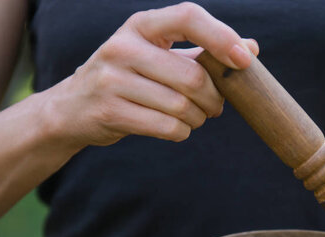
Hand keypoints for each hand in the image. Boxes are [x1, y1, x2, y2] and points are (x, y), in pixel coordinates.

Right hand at [41, 2, 258, 147]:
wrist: (73, 108)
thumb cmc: (128, 78)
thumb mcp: (158, 55)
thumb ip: (202, 51)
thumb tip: (251, 48)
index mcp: (141, 25)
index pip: (188, 17)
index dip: (222, 37)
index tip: (244, 60)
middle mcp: (123, 47)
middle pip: (191, 77)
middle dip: (213, 98)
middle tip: (215, 106)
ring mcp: (112, 80)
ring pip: (181, 106)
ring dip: (198, 118)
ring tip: (194, 117)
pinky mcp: (110, 112)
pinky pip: (167, 127)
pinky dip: (181, 132)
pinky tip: (176, 127)